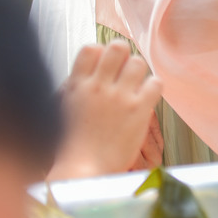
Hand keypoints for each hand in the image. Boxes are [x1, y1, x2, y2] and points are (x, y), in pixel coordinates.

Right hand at [48, 41, 162, 179]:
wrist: (82, 170)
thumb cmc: (71, 145)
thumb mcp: (63, 108)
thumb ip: (76, 87)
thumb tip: (88, 72)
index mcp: (77, 84)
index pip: (92, 48)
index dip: (101, 54)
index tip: (105, 66)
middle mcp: (98, 86)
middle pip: (117, 47)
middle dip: (123, 57)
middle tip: (124, 73)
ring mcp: (119, 97)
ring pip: (138, 62)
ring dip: (139, 73)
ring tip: (136, 87)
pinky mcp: (138, 110)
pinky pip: (155, 82)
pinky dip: (153, 87)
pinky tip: (146, 99)